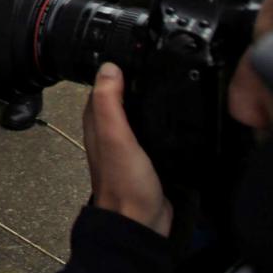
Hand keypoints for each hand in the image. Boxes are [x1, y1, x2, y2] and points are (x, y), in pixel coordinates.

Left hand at [83, 62, 171, 236]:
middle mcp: (110, 133)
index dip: (116, 67)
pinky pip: (152, 132)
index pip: (103, 85)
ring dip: (148, 100)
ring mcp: (129, 146)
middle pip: (121, 98)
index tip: (135, 49)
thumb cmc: (125, 183)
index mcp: (97, 124)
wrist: (141, 223)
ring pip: (137, 114)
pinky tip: (175, 116)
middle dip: (135, 80)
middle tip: (157, 62)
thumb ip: (109, 102)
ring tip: (168, 82)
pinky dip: (160, 121)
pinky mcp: (147, 158)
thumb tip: (108, 66)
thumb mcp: (115, 136)